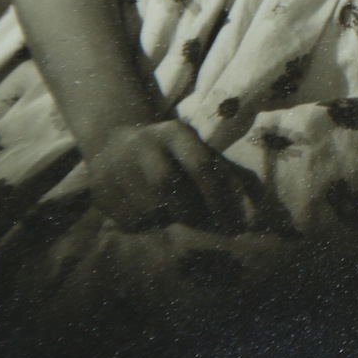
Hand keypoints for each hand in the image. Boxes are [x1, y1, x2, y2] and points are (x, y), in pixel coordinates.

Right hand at [84, 117, 255, 234]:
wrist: (116, 144)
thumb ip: (230, 180)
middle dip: (190, 212)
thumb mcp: (199, 152)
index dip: (220, 199)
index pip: (201, 166)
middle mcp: (143, 147)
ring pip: (150, 210)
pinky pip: (132, 222)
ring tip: (171, 211)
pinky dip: (149, 225)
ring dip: (169, 219)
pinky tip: (149, 211)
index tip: (235, 225)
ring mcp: (117, 170)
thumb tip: (256, 219)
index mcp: (175, 133)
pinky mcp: (101, 194)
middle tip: (200, 221)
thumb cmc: (174, 155)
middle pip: (169, 188)